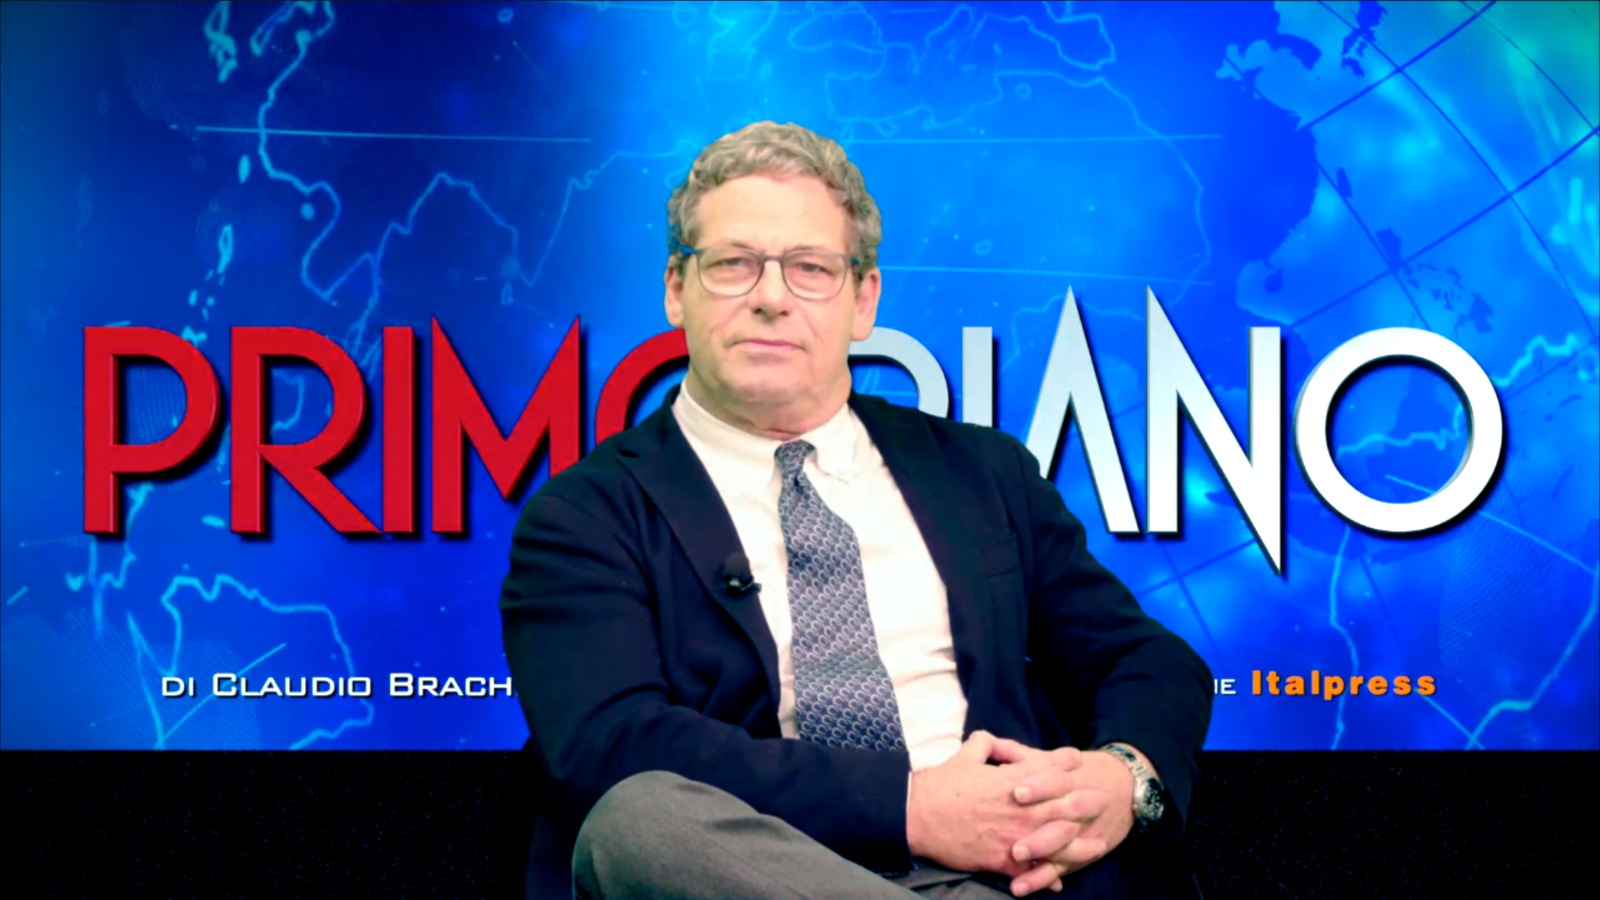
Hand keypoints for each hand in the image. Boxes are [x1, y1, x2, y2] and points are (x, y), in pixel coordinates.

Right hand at [906, 731, 1089, 878]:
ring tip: (1098, 844)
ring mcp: (1013, 836)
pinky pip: (1030, 870)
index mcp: (1010, 780)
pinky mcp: (1001, 860)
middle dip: (1084, 802)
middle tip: (1102, 800)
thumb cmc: (940, 785)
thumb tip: (992, 739)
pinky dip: (1046, 875)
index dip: (1064, 762)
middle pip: (1061, 805)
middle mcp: (1018, 808)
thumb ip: (984, 744)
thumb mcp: (964, 756)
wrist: (918, 817)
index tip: (1078, 759)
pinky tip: (1061, 878)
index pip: (1046, 768)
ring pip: (1055, 841)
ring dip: (1079, 843)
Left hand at [990, 739, 1137, 896]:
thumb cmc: (1080, 772)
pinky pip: (1062, 868)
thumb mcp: (1056, 759)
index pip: (1056, 781)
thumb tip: (991, 747)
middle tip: (1014, 843)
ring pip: (1064, 847)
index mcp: (1072, 778)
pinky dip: (1042, 879)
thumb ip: (1023, 755)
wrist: (1126, 788)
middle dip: (1040, 832)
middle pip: (1062, 818)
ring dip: (1041, 856)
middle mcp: (1080, 806)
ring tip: (1015, 862)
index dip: (1038, 786)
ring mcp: (1082, 833)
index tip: (1016, 792)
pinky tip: (1021, 886)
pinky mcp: (1080, 854)